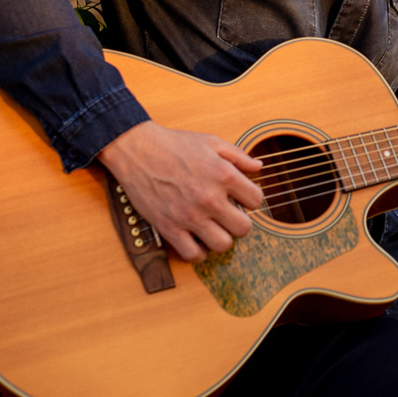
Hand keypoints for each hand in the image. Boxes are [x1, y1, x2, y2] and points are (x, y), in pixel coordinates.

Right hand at [97, 120, 264, 262]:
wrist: (137, 150)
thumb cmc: (175, 144)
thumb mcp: (211, 142)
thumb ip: (239, 156)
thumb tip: (259, 167)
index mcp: (224, 175)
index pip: (256, 201)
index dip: (250, 199)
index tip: (241, 198)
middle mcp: (209, 198)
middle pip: (244, 228)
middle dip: (240, 222)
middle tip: (229, 216)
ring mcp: (189, 215)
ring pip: (222, 245)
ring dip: (221, 238)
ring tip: (214, 228)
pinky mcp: (169, 227)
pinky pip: (192, 254)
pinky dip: (197, 252)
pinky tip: (196, 239)